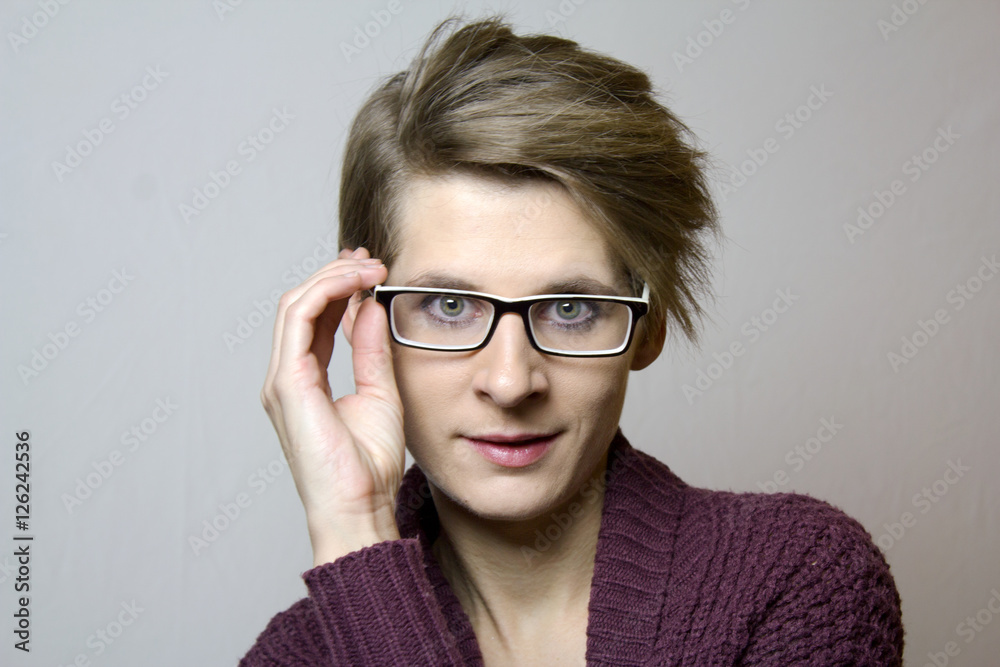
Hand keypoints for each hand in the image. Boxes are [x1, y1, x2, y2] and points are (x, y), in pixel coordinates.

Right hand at [261, 247, 403, 566]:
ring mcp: (282, 379)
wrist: (359, 506)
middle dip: (335, 275)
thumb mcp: (380, 393)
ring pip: (295, 305)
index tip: (372, 271)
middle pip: (301, 305)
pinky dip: (326, 293)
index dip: (340, 289)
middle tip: (371, 260)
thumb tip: (370, 308)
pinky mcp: (287, 384)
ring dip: (332, 278)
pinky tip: (357, 284)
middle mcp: (287, 376)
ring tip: (369, 268)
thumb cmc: (367, 466)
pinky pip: (298, 320)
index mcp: (306, 380)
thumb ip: (371, 350)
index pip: (315, 319)